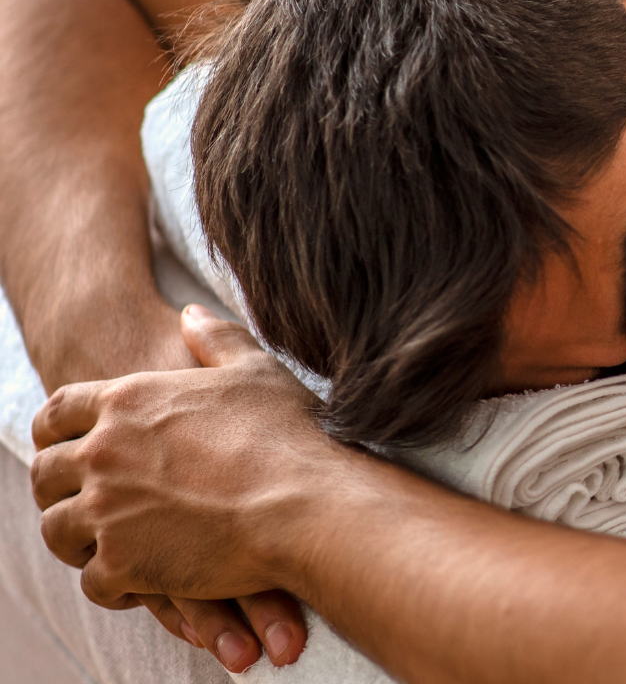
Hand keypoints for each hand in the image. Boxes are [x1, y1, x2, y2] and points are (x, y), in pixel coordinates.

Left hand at [31, 306, 321, 670]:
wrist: (307, 505)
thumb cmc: (287, 435)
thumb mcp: (255, 370)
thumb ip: (215, 338)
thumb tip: (190, 313)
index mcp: (127, 402)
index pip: (55, 412)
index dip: (54, 432)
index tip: (66, 448)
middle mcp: (103, 453)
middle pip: (44, 474)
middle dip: (58, 490)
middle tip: (85, 502)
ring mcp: (107, 511)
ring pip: (57, 531)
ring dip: (77, 540)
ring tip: (106, 546)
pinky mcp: (123, 563)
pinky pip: (92, 581)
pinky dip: (111, 585)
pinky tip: (137, 584)